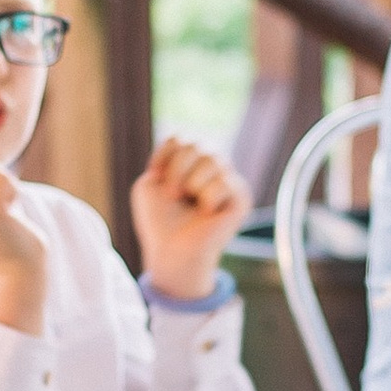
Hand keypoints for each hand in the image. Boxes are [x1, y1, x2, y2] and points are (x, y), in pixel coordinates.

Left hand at [132, 134, 249, 302]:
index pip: (181, 139)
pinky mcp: (242, 198)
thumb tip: (198, 151)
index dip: (165, 154)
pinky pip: (224, 182)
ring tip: (188, 204)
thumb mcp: (149, 185)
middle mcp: (213, 169)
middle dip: (177, 169)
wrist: (171, 252)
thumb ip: (165, 158)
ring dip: (191, 183)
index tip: (154, 176)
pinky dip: (207, 198)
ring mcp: (229, 182)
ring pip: (212, 160)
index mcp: (191, 164)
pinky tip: (207, 214)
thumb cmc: (159, 222)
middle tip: (171, 196)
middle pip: (196, 145)